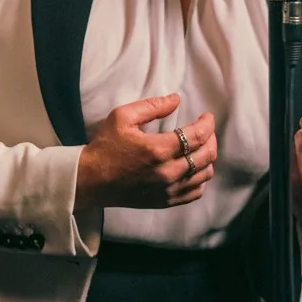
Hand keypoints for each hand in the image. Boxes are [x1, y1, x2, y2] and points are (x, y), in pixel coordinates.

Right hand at [75, 93, 216, 210]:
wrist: (91, 181)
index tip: (206, 116)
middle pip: (207, 155)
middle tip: (204, 130)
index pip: (198, 136)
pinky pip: (195, 192)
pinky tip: (193, 169)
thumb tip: (176, 99)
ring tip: (199, 148)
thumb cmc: (105, 147)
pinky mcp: (165, 201)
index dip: (208, 123)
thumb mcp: (122, 117)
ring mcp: (168, 190)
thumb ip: (152, 106)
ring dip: (207, 158)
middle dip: (211, 138)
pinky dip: (200, 179)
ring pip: (205, 174)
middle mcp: (168, 172)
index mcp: (158, 149)